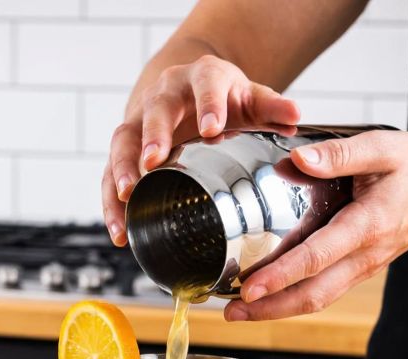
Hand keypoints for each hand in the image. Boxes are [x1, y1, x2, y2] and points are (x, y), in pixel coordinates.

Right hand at [103, 55, 299, 245]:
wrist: (191, 89)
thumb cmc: (225, 99)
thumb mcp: (250, 98)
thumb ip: (272, 107)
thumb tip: (295, 116)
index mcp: (200, 78)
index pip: (204, 85)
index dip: (207, 105)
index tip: (211, 128)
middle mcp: (164, 94)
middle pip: (153, 112)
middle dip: (151, 137)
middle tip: (152, 162)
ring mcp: (140, 119)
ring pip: (123, 142)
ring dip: (121, 170)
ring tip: (126, 198)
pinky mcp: (127, 147)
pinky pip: (112, 171)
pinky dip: (112, 201)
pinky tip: (120, 231)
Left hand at [225, 131, 407, 321]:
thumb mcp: (382, 148)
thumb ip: (339, 154)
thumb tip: (298, 160)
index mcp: (368, 224)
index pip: (317, 257)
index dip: (281, 275)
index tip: (249, 287)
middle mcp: (365, 254)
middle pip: (313, 294)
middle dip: (269, 307)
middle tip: (231, 311)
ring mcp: (364, 266)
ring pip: (318, 298)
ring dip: (277, 309)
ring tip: (239, 310)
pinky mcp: (360, 269)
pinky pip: (325, 290)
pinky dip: (293, 299)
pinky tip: (268, 297)